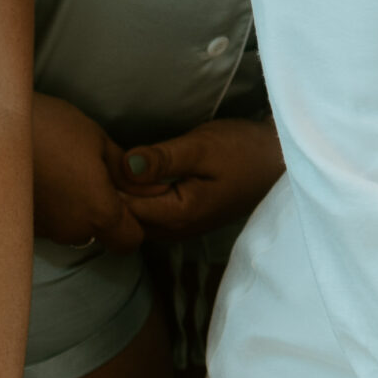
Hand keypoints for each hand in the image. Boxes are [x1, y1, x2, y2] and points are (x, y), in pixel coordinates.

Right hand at [33, 93, 142, 251]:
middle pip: (103, 236)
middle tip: (97, 176)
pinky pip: (52, 224)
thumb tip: (159, 189)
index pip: (131, 241)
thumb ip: (127, 173)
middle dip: (107, 214)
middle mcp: (73, 231)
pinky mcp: (24, 226)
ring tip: (67, 170)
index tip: (127, 193)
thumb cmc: (52, 127)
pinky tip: (47, 178)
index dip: (136, 220)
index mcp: (99, 212)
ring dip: (80, 210)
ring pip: (76, 231)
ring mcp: (46, 232)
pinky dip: (56, 208)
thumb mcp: (98, 141)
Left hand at [111, 118, 284, 241]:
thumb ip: (162, 159)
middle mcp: (175, 230)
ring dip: (125, 194)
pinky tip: (137, 173)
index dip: (107, 186)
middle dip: (111, 192)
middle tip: (102, 158)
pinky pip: (150, 212)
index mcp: (178, 216)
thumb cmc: (242, 150)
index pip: (124, 210)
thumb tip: (123, 165)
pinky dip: (139, 195)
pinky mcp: (185, 218)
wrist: (278, 160)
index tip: (99, 159)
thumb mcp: (201, 147)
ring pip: (137, 217)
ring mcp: (180, 227)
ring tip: (115, 163)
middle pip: (127, 218)